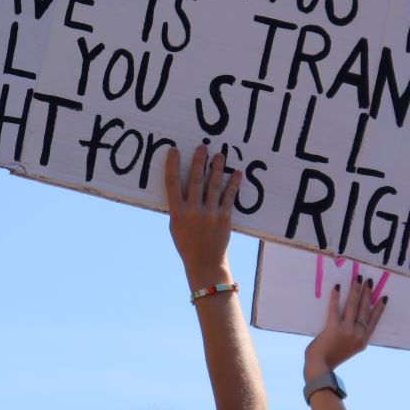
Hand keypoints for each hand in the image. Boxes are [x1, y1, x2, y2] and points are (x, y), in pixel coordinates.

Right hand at [163, 145, 241, 286]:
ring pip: (213, 186)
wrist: (204, 262)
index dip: (173, 166)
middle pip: (195, 180)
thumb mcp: (175, 225)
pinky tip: (236, 173)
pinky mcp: (224, 218)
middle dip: (199, 161)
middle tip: (202, 146)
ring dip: (217, 168)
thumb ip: (178, 206)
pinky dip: (233, 184)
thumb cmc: (187, 242)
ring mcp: (209, 215)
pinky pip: (229, 197)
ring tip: (220, 155)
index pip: (172, 184)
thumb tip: (180, 183)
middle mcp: (193, 212)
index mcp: (177, 213)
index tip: (174, 150)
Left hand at [305, 275, 386, 379]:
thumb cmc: (332, 358)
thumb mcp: (349, 349)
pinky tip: (337, 287)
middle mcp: (357, 335)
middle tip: (370, 281)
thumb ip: (353, 338)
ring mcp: (346, 331)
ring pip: (352, 307)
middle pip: (364, 310)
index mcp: (362, 341)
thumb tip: (356, 324)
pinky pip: (334, 309)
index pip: (374, 321)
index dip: (379, 308)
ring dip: (355, 291)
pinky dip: (336, 297)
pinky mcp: (333, 328)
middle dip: (367, 294)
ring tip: (358, 279)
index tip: (384, 297)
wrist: (320, 367)